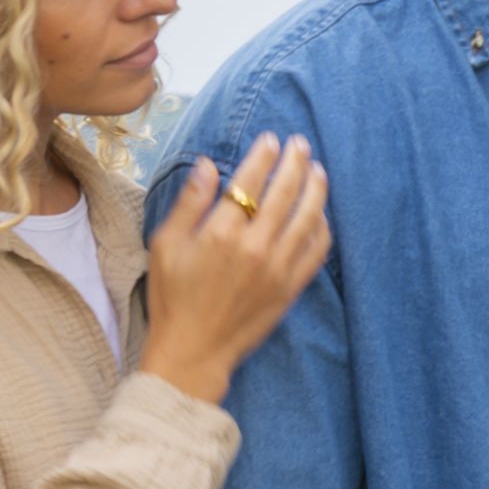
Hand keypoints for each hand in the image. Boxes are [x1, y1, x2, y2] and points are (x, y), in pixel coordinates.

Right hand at [140, 132, 331, 407]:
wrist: (194, 349)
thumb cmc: (173, 296)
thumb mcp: (165, 245)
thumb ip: (190, 203)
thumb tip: (206, 164)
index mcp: (221, 233)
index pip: (251, 182)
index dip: (263, 156)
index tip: (271, 139)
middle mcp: (255, 247)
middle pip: (285, 194)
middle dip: (295, 163)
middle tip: (301, 143)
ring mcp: (278, 269)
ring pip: (308, 219)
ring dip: (316, 190)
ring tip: (318, 170)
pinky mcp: (291, 288)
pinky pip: (317, 251)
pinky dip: (322, 228)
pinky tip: (320, 213)